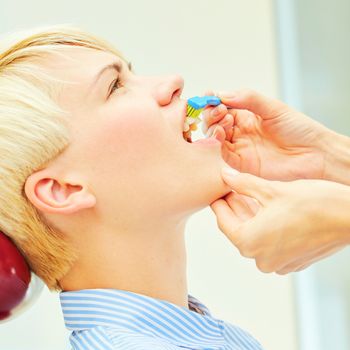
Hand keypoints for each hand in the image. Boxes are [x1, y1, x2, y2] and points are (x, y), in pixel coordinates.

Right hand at [202, 89, 332, 180]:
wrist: (315, 153)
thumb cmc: (298, 128)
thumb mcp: (273, 107)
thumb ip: (248, 98)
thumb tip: (222, 94)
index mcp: (246, 116)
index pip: (222, 107)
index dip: (213, 101)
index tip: (209, 95)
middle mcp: (240, 131)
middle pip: (214, 122)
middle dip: (211, 114)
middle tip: (220, 110)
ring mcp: (240, 147)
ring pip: (215, 137)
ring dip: (213, 127)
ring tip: (224, 121)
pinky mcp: (241, 163)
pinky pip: (222, 154)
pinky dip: (217, 144)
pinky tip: (221, 135)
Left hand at [210, 167, 349, 273]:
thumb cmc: (313, 204)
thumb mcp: (272, 189)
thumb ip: (243, 183)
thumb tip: (224, 176)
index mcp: (249, 242)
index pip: (223, 220)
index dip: (219, 202)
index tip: (218, 190)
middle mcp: (261, 258)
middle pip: (238, 228)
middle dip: (235, 207)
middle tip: (233, 188)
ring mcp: (278, 263)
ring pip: (254, 235)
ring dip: (250, 215)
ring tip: (249, 194)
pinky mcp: (293, 261)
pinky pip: (270, 242)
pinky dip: (266, 226)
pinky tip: (267, 208)